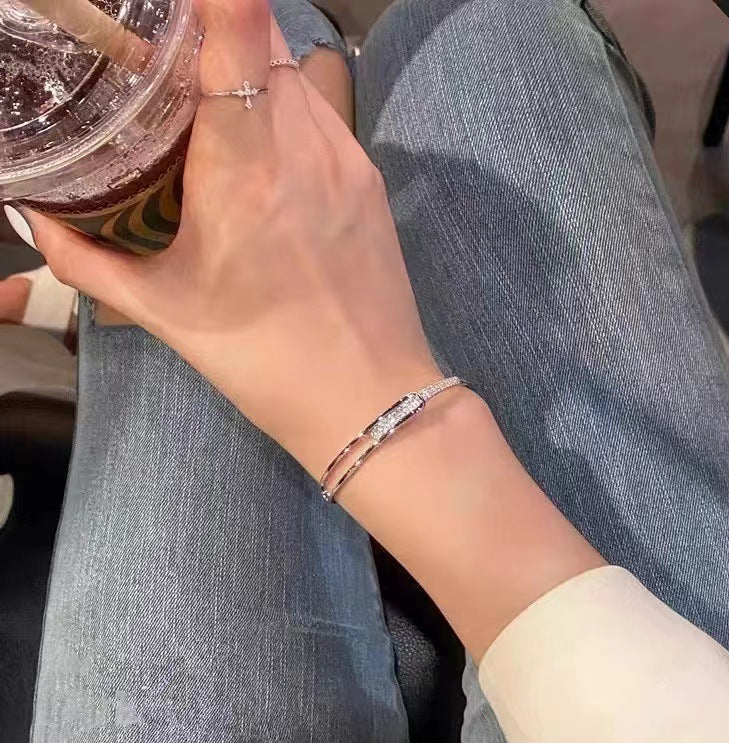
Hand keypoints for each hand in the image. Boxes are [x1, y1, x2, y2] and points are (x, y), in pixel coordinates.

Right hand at [20, 0, 440, 475]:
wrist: (368, 397)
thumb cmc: (264, 360)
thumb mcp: (165, 312)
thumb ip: (89, 260)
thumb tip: (37, 218)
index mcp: (245, 171)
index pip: (238, 37)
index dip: (219, 0)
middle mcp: (303, 148)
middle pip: (264, 42)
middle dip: (218, 39)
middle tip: (175, 71)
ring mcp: (347, 159)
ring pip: (298, 74)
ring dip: (255, 76)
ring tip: (217, 120)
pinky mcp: (372, 179)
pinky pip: (324, 116)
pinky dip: (289, 115)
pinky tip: (269, 164)